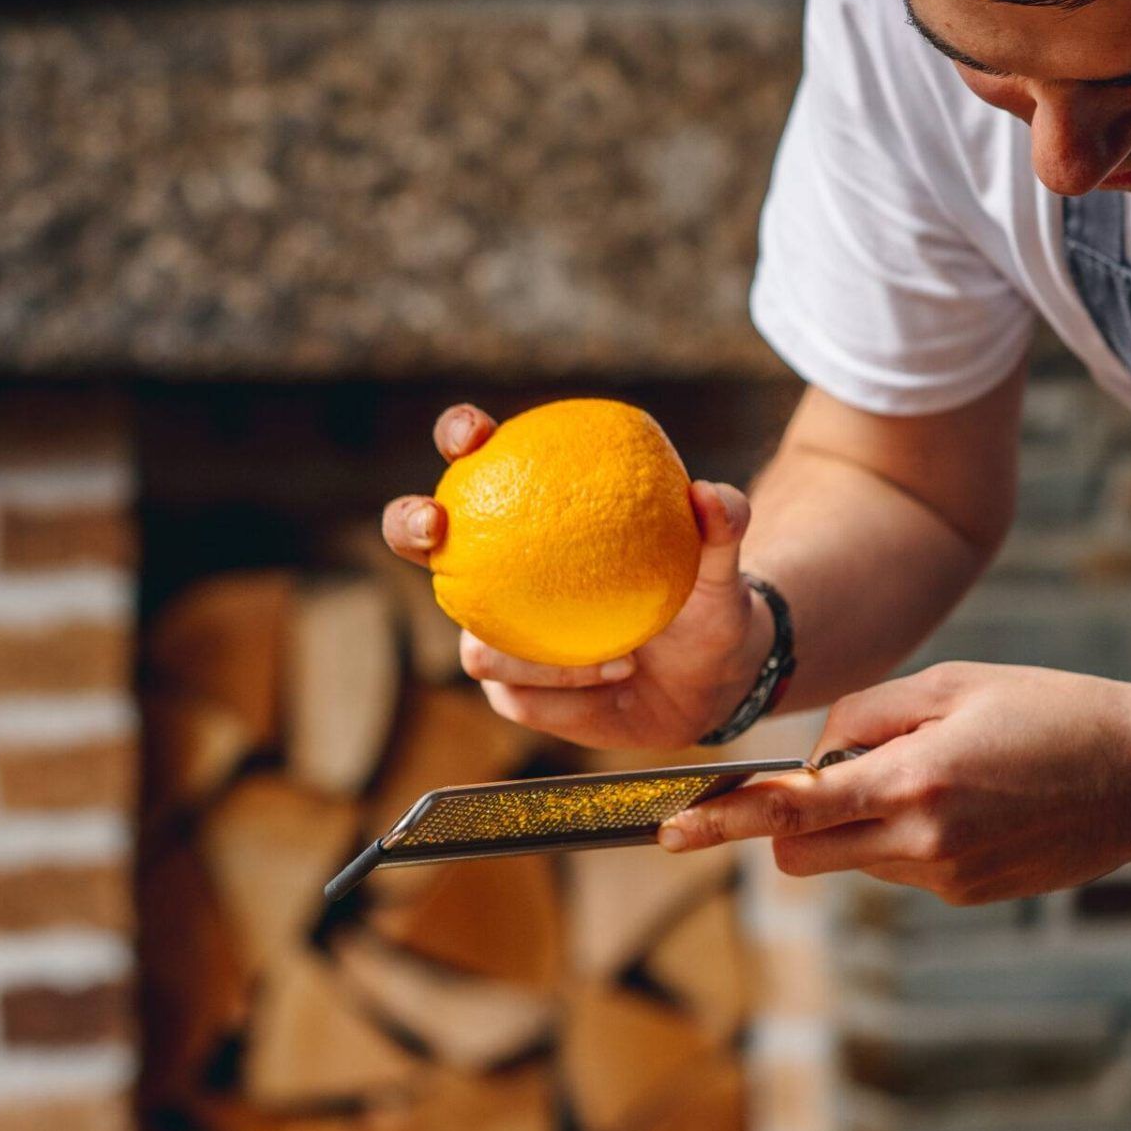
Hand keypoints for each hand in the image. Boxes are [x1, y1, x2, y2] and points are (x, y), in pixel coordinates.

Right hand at [381, 403, 767, 750]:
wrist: (706, 680)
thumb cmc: (702, 605)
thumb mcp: (721, 567)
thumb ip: (723, 525)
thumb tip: (710, 495)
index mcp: (533, 516)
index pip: (479, 461)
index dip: (460, 437)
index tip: (474, 434)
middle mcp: (497, 573)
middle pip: (418, 537)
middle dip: (408, 522)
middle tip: (436, 525)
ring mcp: (494, 633)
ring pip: (476, 645)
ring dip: (543, 657)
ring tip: (621, 655)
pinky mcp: (510, 691)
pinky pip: (518, 695)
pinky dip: (568, 690)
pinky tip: (614, 678)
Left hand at [656, 662, 1130, 902]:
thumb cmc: (1050, 710)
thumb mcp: (950, 684)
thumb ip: (863, 718)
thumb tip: (811, 759)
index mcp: (911, 781)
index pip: (790, 810)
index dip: (723, 821)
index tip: (671, 830)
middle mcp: (921, 842)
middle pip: (800, 854)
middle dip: (784, 827)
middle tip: (818, 781)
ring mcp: (944, 878)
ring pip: (851, 858)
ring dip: (858, 822)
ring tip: (940, 774)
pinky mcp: (965, 894)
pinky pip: (899, 866)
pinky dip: (904, 836)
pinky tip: (968, 803)